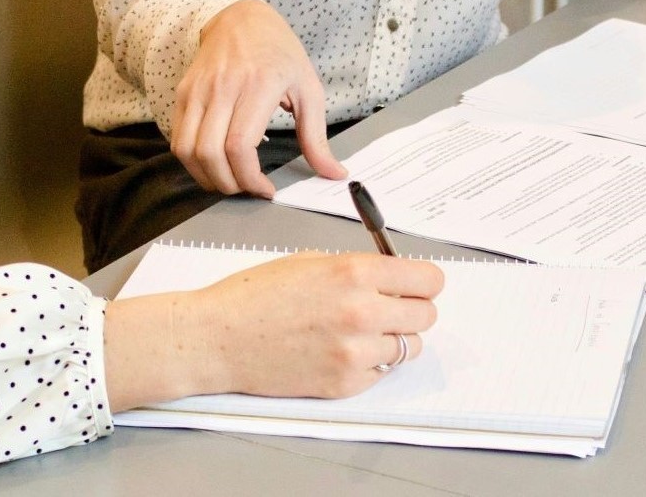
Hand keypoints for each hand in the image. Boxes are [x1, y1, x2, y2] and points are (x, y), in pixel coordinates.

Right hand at [103, 252, 443, 409]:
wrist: (216, 338)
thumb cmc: (255, 296)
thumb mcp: (311, 261)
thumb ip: (359, 269)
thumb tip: (395, 277)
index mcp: (355, 272)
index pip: (429, 280)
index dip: (424, 282)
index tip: (416, 285)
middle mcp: (363, 312)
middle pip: (426, 316)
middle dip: (411, 309)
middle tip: (389, 308)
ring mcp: (355, 352)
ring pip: (408, 347)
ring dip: (391, 338)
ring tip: (357, 331)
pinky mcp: (345, 383)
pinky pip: (381, 372)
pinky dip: (369, 364)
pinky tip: (339, 351)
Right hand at [171, 0, 347, 197]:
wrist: (242, 19)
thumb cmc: (280, 53)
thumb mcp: (309, 89)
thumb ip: (317, 137)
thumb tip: (334, 173)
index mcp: (258, 86)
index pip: (239, 145)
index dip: (249, 178)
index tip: (266, 189)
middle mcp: (223, 87)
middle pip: (210, 153)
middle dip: (228, 184)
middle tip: (247, 189)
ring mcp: (198, 90)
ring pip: (187, 150)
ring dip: (206, 177)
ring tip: (230, 181)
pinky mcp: (183, 93)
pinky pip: (178, 138)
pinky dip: (193, 161)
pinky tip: (214, 164)